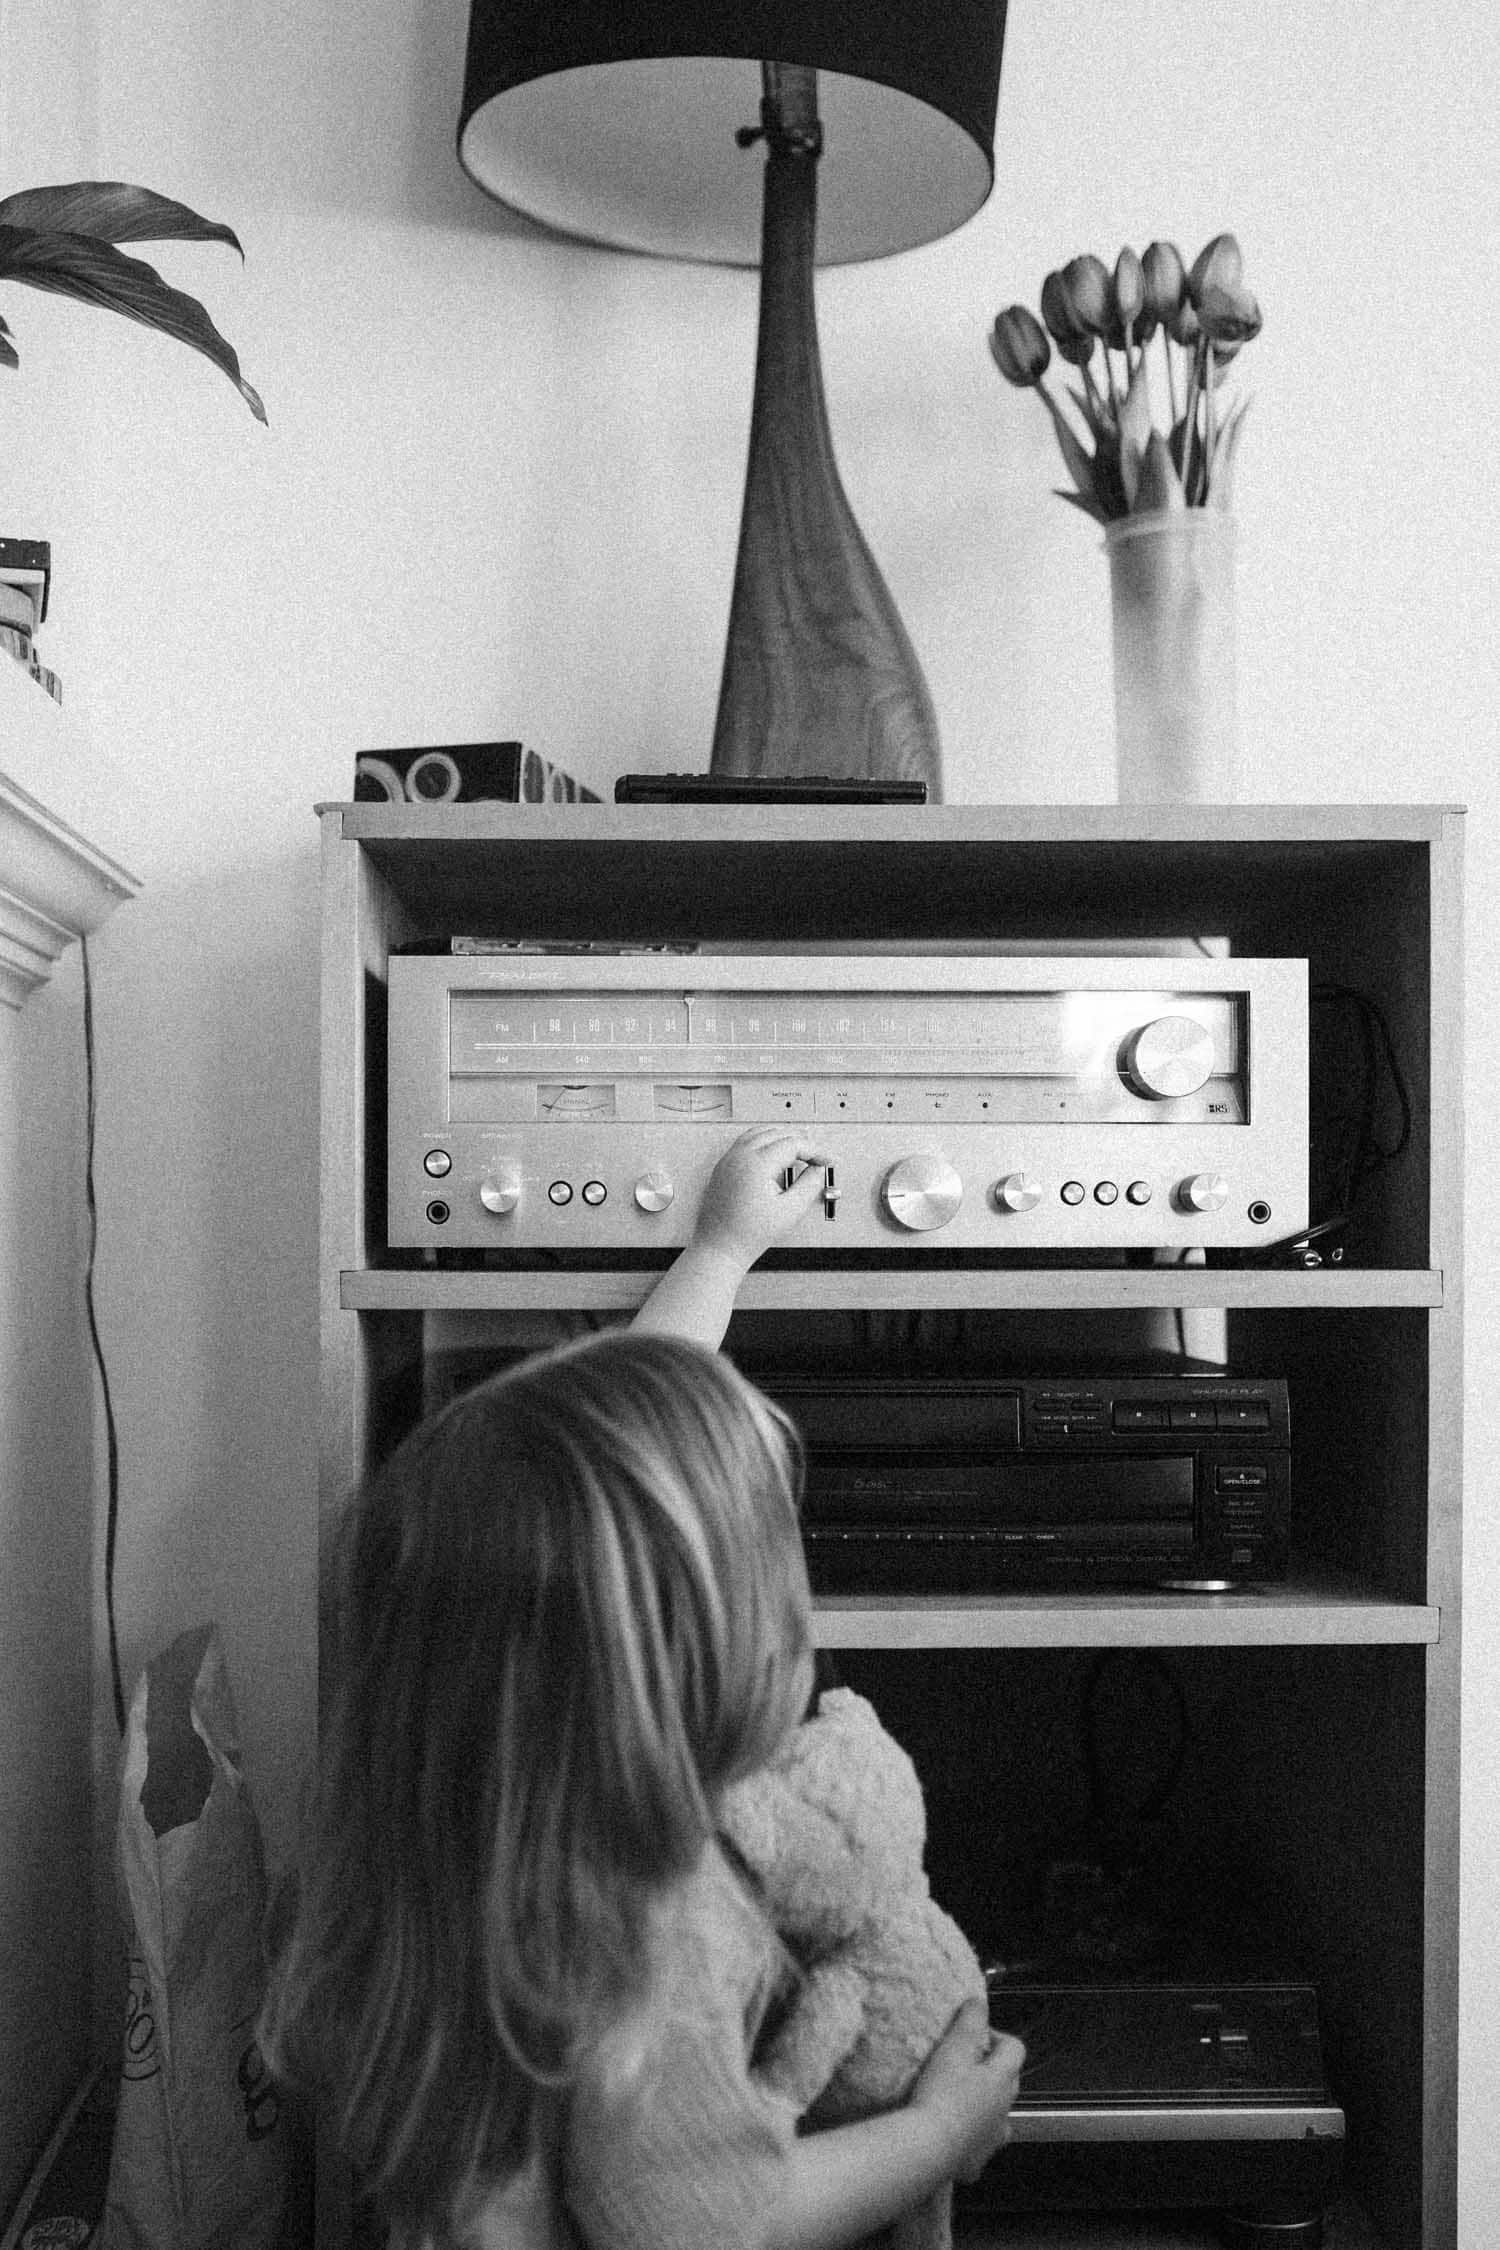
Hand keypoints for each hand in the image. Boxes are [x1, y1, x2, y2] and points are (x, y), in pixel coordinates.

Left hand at [692, 1128, 834, 1269]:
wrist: (720, 1246)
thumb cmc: (748, 1234)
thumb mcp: (790, 1211)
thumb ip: (809, 1185)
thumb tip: (817, 1170)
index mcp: (756, 1164)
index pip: (793, 1143)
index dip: (814, 1150)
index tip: (825, 1161)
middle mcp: (740, 1156)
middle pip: (777, 1133)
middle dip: (800, 1141)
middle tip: (816, 1155)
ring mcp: (729, 1160)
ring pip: (760, 1132)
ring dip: (782, 1137)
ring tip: (798, 1150)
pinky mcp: (723, 1166)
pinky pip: (746, 1141)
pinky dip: (764, 1140)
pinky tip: (774, 1153)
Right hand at [907, 1998, 1025, 2184]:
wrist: (929, 2148)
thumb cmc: (942, 2093)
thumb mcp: (954, 2048)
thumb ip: (970, 2021)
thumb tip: (979, 2002)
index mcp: (1002, 2079)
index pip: (1015, 2048)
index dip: (997, 2037)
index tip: (973, 2038)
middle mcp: (1005, 2110)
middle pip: (1008, 2082)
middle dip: (989, 2071)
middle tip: (960, 2065)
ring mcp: (993, 2139)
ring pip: (997, 2116)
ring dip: (983, 2106)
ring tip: (954, 2102)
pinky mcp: (977, 2163)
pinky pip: (978, 2146)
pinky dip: (969, 2139)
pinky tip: (948, 2136)